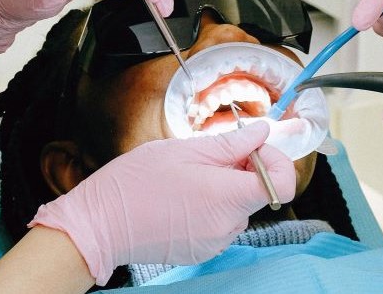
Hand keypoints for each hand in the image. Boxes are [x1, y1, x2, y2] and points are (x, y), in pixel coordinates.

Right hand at [30, 121, 296, 284]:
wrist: (100, 225)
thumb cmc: (134, 184)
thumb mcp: (183, 149)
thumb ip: (230, 143)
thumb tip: (262, 133)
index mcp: (226, 197)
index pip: (282, 184)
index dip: (275, 161)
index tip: (254, 148)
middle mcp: (227, 225)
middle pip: (258, 192)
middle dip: (242, 169)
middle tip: (208, 155)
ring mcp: (215, 242)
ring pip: (238, 206)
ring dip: (224, 188)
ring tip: (186, 177)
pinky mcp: (202, 250)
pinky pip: (220, 222)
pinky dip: (210, 206)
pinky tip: (180, 197)